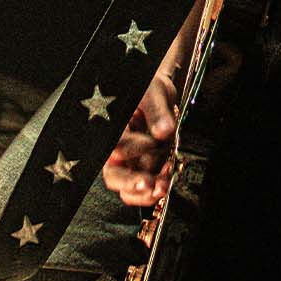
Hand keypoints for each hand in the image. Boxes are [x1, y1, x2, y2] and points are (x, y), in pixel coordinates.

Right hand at [102, 68, 177, 206]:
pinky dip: (156, 189)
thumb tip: (164, 131)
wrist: (160, 93)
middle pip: (113, 176)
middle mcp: (118, 150)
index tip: (155, 139)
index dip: (134, 147)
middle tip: (147, 183)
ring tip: (162, 186)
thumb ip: (157, 111)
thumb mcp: (153, 92)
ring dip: (145, 192)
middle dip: (130, 183)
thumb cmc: (150, 87)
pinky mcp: (145, 169)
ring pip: (128, 189)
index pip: (116, 146)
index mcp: (114, 129)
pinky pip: (145, 188)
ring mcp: (132, 162)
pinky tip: (167, 179)